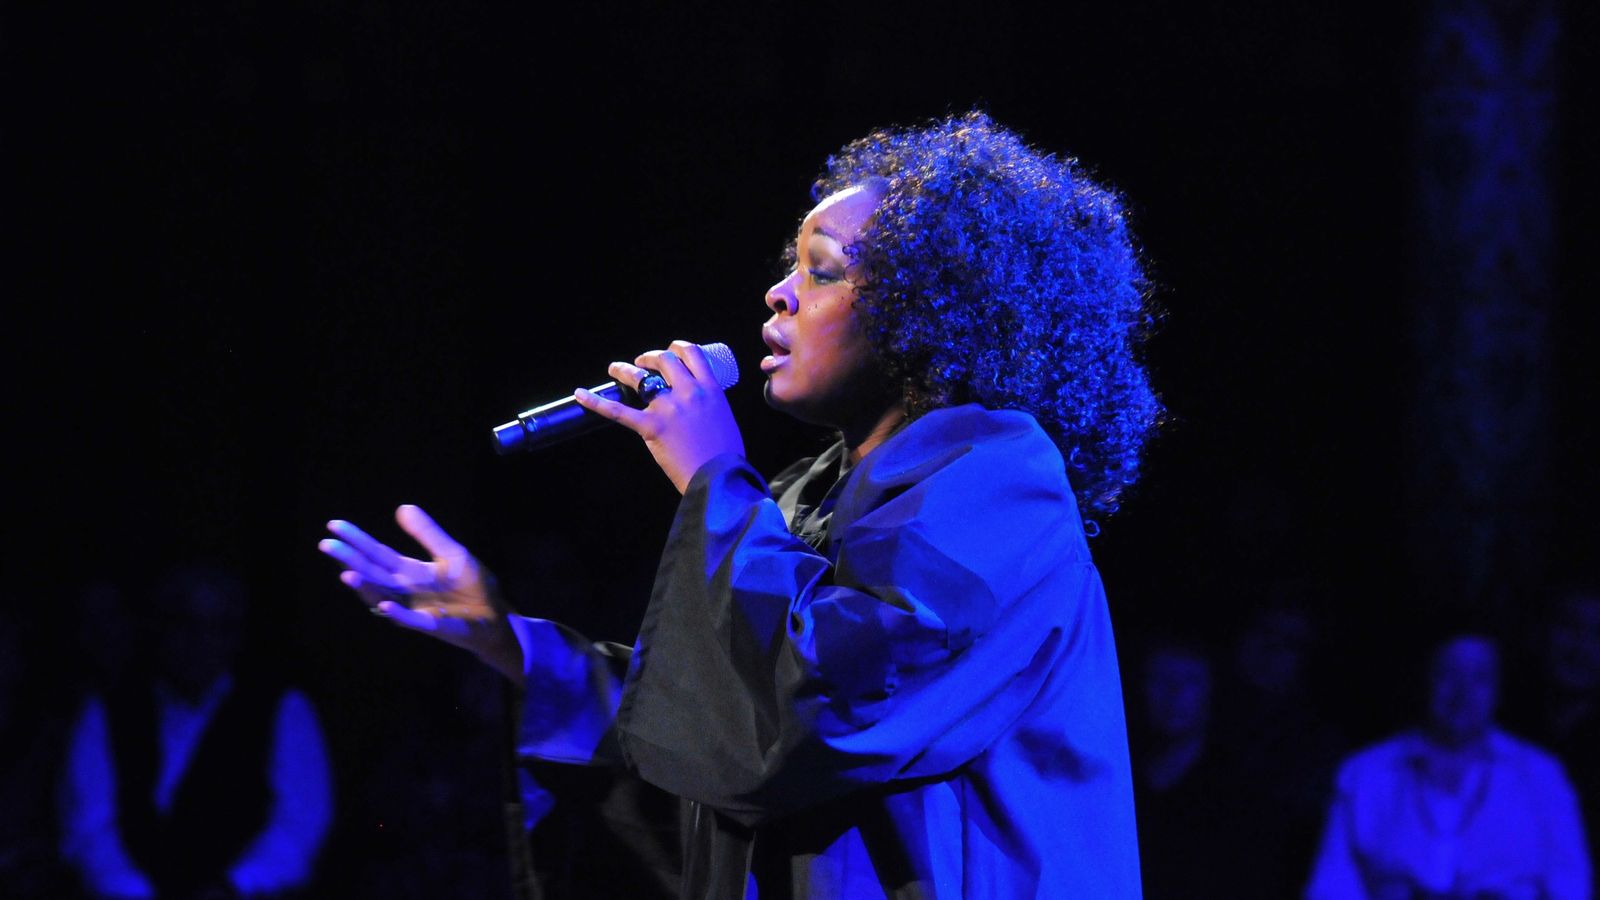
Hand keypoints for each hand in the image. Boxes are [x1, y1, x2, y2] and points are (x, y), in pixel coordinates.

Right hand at [318, 505, 522, 684]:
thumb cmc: (473, 586)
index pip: (378, 554)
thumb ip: (428, 534)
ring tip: (347, 573)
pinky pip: (411, 620)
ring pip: (383, 597)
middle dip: (350, 560)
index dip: (357, 540)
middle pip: (373, 573)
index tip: (334, 525)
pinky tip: (384, 603)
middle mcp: (405, 591)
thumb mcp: (451, 553)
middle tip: (326, 544)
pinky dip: (397, 613)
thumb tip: (403, 507)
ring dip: (365, 587)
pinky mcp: (432, 624)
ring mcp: (415, 609)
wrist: (495, 615)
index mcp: (409, 572)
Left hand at [573, 339, 745, 492]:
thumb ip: (709, 405)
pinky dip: (596, 402)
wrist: (719, 478)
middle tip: (642, 362)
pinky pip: (618, 411)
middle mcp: (689, 392)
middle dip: (649, 357)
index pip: (692, 353)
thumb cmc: (726, 455)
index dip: (677, 347)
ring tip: (616, 369)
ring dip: (625, 370)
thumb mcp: (724, 418)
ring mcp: (669, 408)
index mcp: (711, 389)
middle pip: (664, 360)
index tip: (670, 350)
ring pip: (640, 378)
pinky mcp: (652, 427)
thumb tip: (697, 403)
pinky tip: (581, 394)